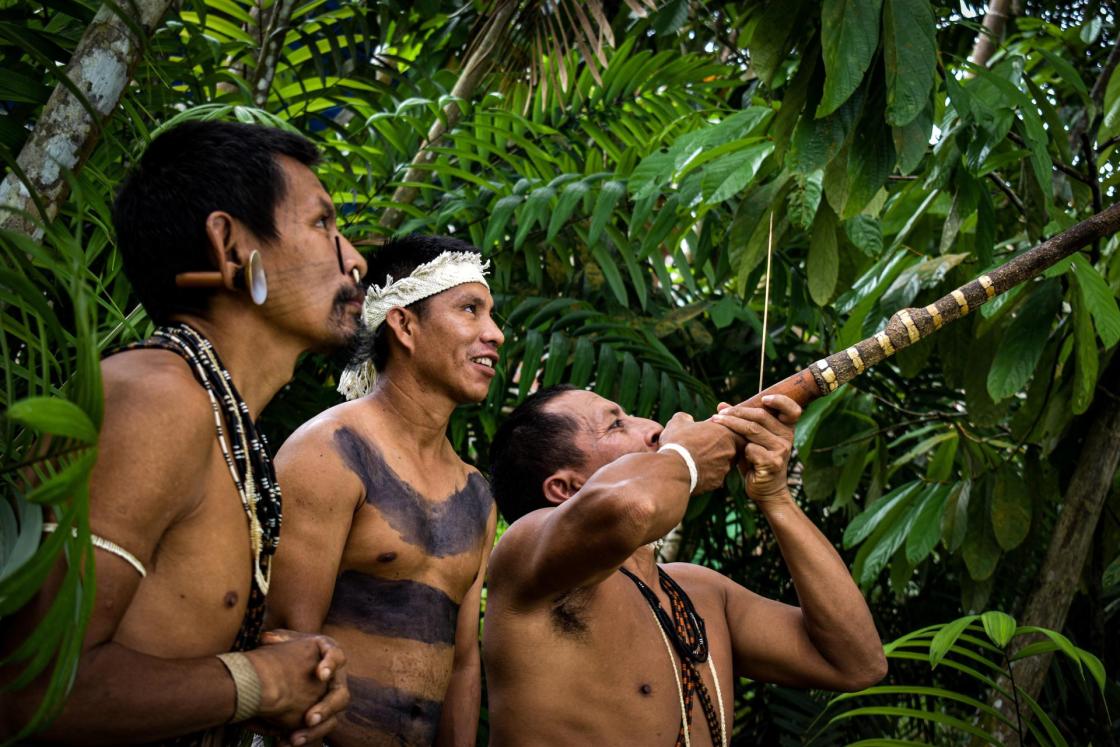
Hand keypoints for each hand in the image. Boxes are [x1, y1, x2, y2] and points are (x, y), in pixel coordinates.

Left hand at [242, 629, 348, 745]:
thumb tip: (267, 639)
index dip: (331, 665)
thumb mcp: (287, 642)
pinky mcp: (324, 717)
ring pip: (332, 720)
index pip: (337, 656)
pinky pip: (319, 731)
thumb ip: (280, 640)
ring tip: (295, 739)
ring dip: (315, 731)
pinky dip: (305, 738)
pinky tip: (285, 743)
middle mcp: (337, 679)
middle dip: (326, 708)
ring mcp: (332, 700)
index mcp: (330, 655)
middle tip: (310, 719)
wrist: (293, 668)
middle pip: (340, 696)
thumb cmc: (292, 652)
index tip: (321, 674)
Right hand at [659, 411, 739, 492]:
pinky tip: (695, 471)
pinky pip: (716, 475)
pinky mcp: (718, 481)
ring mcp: (725, 467)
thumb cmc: (677, 442)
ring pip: (725, 461)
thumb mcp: (678, 423)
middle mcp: (730, 450)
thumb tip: (687, 419)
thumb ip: (686, 418)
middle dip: (723, 445)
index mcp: (725, 432)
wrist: (674, 468)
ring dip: (716, 460)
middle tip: (708, 444)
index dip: (723, 430)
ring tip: (698, 458)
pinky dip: (708, 473)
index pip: (734, 429)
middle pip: (734, 446)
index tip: (712, 431)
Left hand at [711, 394, 800, 501]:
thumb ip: (740, 421)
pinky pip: (751, 449)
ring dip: (731, 424)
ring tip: (715, 422)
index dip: (781, 401)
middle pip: (761, 416)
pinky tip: (736, 454)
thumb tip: (721, 405)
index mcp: (785, 429)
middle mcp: (787, 437)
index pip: (793, 410)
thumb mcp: (750, 439)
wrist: (766, 490)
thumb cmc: (756, 461)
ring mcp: (781, 450)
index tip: (764, 398)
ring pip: (753, 430)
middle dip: (737, 412)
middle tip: (719, 414)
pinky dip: (740, 450)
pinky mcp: (773, 463)